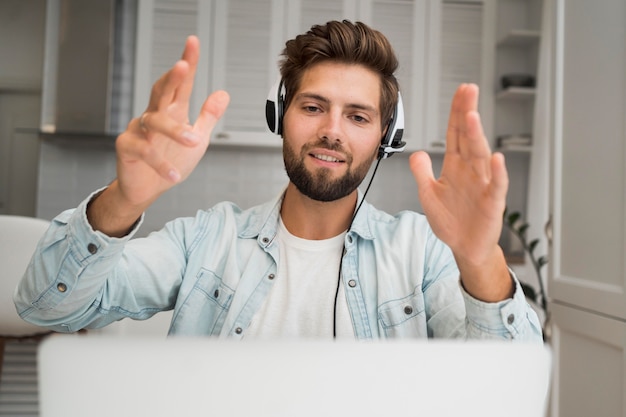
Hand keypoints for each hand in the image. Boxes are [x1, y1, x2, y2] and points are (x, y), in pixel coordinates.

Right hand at [115, 35, 229, 207]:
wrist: (147, 189)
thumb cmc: (171, 160)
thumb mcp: (197, 139)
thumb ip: (208, 116)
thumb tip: (224, 93)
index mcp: (172, 110)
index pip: (181, 83)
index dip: (187, 63)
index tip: (193, 42)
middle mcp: (153, 116)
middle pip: (161, 91)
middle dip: (172, 77)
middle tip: (183, 66)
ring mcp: (138, 130)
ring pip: (154, 122)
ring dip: (175, 130)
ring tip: (193, 141)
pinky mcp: (127, 148)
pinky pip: (144, 151)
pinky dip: (161, 163)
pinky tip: (174, 174)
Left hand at [409, 84, 511, 300]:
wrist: (465, 247)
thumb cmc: (451, 221)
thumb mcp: (428, 195)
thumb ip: (422, 173)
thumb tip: (416, 153)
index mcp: (456, 167)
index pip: (455, 134)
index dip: (456, 113)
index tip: (460, 92)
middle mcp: (471, 171)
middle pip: (469, 137)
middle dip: (467, 114)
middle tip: (469, 90)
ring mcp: (483, 184)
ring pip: (480, 156)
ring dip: (477, 136)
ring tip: (472, 116)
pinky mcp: (492, 202)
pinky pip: (496, 185)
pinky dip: (497, 172)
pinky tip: (496, 158)